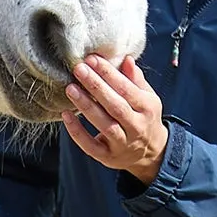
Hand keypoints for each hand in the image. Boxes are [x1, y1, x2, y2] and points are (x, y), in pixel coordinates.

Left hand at [64, 53, 168, 182]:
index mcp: (147, 108)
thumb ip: (135, 80)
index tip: (92, 59)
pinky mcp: (107, 157)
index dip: (109, 73)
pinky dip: (77, 131)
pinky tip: (65, 115)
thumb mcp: (147, 98)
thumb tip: (126, 59)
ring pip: (104, 125)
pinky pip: (90, 146)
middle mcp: (137, 127)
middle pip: (115, 106)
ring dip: (86, 106)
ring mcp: (122, 144)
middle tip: (78, 69)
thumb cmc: (144, 117)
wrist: (151, 153)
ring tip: (70, 88)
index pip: (127, 89)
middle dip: (96, 86)